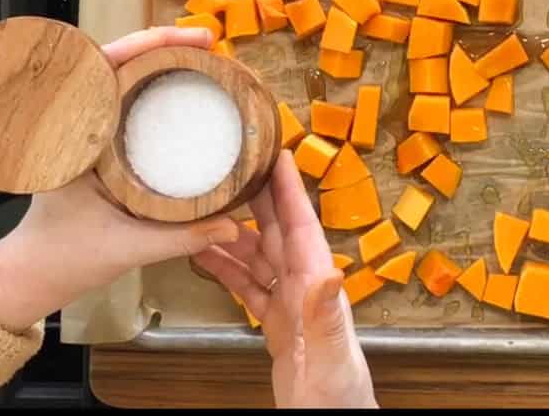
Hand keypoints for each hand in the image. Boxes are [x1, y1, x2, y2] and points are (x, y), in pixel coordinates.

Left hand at [0, 26, 241, 332]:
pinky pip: (123, 100)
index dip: (152, 43)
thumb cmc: (65, 258)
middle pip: (119, 62)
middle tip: (211, 45)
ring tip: (203, 58)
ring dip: (159, 61)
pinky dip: (152, 85)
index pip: (106, 66)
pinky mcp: (96, 141)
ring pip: (121, 78)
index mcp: (73, 134)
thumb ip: (182, 237)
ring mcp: (85, 129)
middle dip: (164, 44)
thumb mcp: (128, 248)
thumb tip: (234, 224)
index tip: (197, 42)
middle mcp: (77, 122)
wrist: (34, 274)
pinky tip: (182, 88)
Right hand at [191, 153, 377, 408]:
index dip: (289, 192)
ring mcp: (291, 306)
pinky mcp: (276, 325)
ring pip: (259, 257)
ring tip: (209, 206)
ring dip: (235, 232)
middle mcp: (306, 289)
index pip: (302, 228)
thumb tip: (328, 274)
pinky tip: (208, 256)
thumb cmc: (339, 396)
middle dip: (260, 197)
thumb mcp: (331, 357)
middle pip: (278, 233)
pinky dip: (230, 270)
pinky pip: (250, 287)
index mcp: (319, 287)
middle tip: (237, 164)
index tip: (278, 156)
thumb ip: (327, 318)